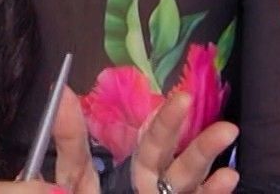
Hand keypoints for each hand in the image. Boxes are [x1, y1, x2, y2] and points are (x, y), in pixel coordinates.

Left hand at [0, 85, 236, 193]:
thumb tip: (50, 180)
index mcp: (81, 193)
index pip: (77, 158)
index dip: (68, 129)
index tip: (63, 96)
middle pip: (146, 155)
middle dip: (167, 126)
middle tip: (184, 97)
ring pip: (180, 178)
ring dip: (204, 154)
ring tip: (227, 131)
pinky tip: (229, 180)